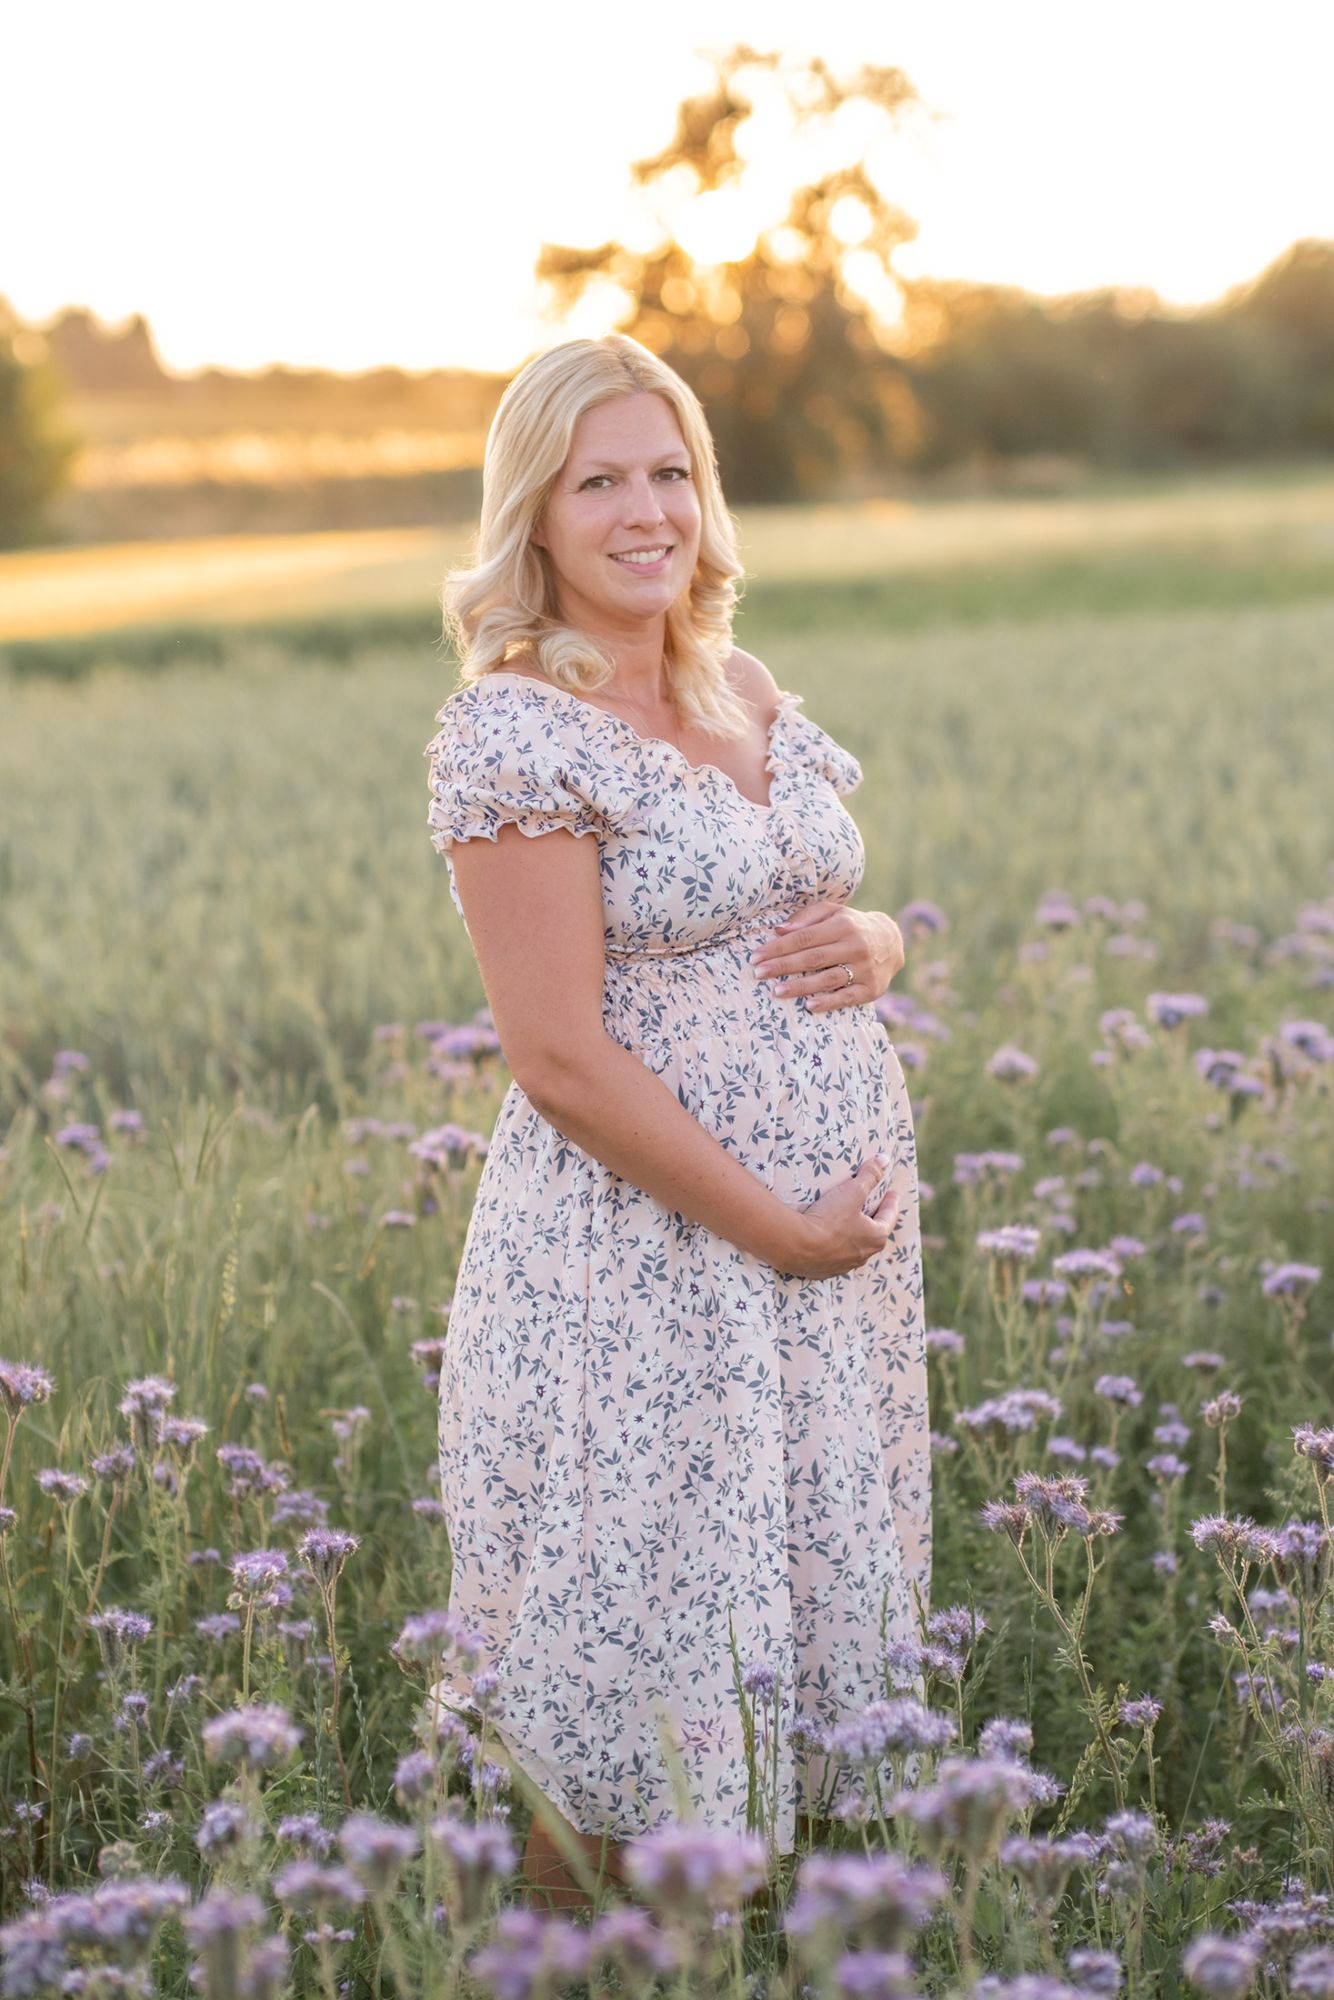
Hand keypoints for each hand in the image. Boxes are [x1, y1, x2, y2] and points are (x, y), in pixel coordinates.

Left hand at [750, 901, 904, 1010]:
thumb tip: (778, 929)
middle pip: (813, 958)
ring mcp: (864, 969)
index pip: (804, 937)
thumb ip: (807, 917)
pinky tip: (810, 1006)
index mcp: (843, 925)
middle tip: (758, 973)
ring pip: (828, 979)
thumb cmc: (852, 926)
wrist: (892, 942)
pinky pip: (847, 997)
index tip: (756, 956)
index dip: (778, 947)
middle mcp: (855, 946)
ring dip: (801, 986)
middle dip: (782, 966)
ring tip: (777, 991)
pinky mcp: (871, 989)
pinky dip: (829, 1002)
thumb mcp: (834, 913)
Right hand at [771, 1158, 900, 1278]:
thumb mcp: (852, 1191)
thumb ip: (869, 1176)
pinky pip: (835, 1258)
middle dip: (875, 1220)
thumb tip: (884, 1160)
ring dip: (855, 1236)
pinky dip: (836, 1248)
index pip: (889, 1217)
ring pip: (855, 1248)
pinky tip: (830, 1242)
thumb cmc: (829, 1219)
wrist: (796, 1246)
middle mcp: (864, 1255)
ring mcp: (844, 1266)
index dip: (891, 1203)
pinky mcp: (824, 1271)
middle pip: (874, 1234)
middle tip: (875, 1208)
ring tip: (852, 1225)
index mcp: (876, 1237)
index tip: (893, 1194)